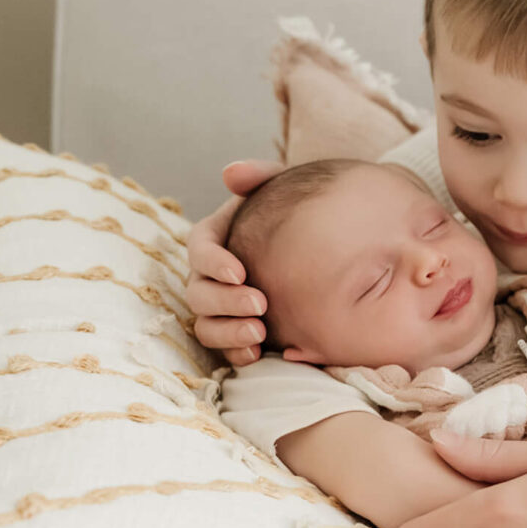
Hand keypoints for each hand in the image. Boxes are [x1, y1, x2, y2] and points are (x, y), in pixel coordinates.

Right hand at [184, 160, 284, 365]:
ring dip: (227, 332)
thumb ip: (261, 176)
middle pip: (198, 292)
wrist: (328, 243)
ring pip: (206, 324)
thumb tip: (231, 173)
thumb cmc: (299, 212)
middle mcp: (211, 274)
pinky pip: (224, 348)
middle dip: (224, 302)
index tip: (240, 272)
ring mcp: (221, 306)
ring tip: (259, 332)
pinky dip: (236, 353)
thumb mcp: (284, 188)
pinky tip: (258, 353)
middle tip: (260, 304)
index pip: (198, 247)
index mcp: (216, 237)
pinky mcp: (236, 330)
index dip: (212, 261)